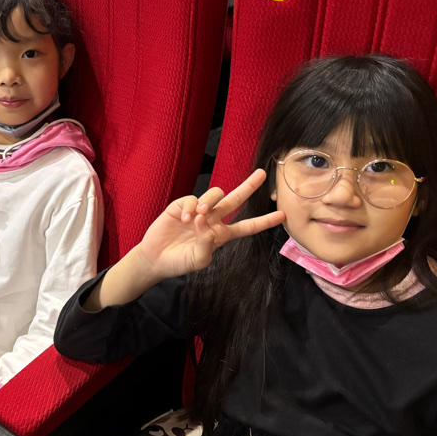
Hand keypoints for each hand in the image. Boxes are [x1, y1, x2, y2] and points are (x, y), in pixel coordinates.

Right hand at [134, 169, 284, 281]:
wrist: (155, 259)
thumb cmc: (179, 262)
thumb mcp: (197, 260)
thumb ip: (206, 244)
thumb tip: (206, 223)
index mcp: (221, 235)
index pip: (247, 227)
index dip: (264, 221)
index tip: (282, 216)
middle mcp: (213, 220)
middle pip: (235, 200)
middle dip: (249, 186)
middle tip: (262, 173)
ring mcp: (198, 211)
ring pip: (215, 194)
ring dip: (210, 201)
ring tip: (200, 214)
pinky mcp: (182, 206)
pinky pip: (192, 199)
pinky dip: (189, 207)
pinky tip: (184, 219)